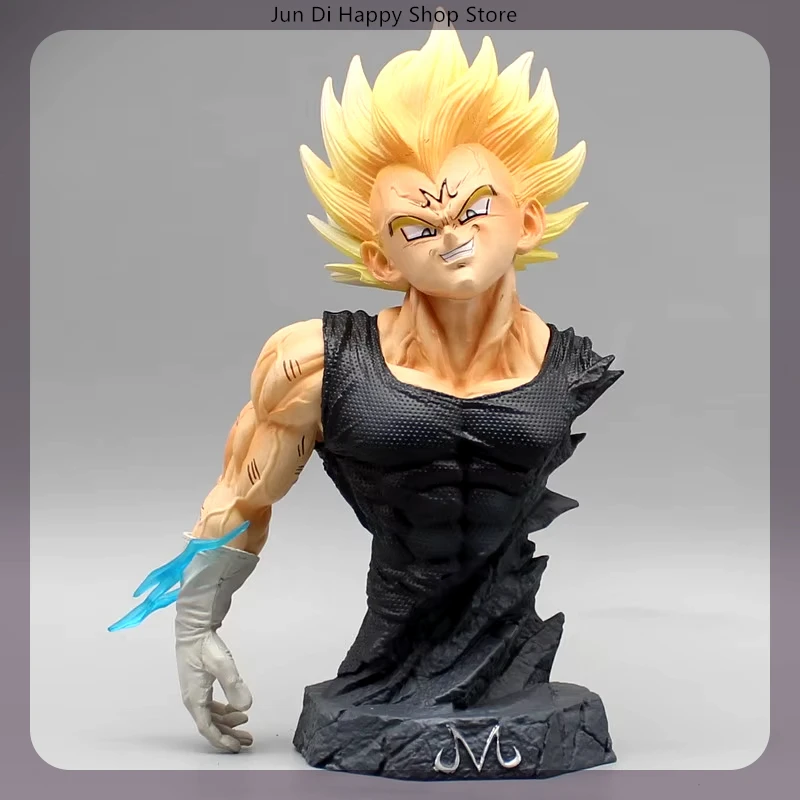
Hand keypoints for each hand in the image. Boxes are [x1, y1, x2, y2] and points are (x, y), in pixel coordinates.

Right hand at [177, 631, 253, 752]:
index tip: (236, 747)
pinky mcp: (200, 682)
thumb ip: (234, 686)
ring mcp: (196, 690)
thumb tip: (245, 706)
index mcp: (195, 699)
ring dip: (227, 722)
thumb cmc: (203, 645)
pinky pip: (211, 705)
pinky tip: (234, 708)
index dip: (222, 740)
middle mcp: (193, 698)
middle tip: (247, 738)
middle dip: (229, 734)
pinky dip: (223, 710)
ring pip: (211, 715)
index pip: (208, 729)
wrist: (193, 627)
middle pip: (211, 725)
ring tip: (245, 723)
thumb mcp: (222, 666)